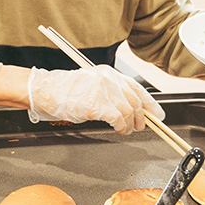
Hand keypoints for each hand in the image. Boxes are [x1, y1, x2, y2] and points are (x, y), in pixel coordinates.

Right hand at [27, 65, 164, 133]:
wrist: (46, 90)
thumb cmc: (65, 91)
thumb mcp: (92, 85)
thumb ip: (110, 92)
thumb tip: (129, 108)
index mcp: (109, 74)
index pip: (137, 88)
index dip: (151, 103)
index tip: (158, 114)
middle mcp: (109, 80)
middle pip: (136, 101)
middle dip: (142, 118)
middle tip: (139, 127)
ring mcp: (103, 91)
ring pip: (130, 111)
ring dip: (130, 125)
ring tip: (125, 130)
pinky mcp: (97, 104)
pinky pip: (118, 119)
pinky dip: (121, 127)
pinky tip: (118, 130)